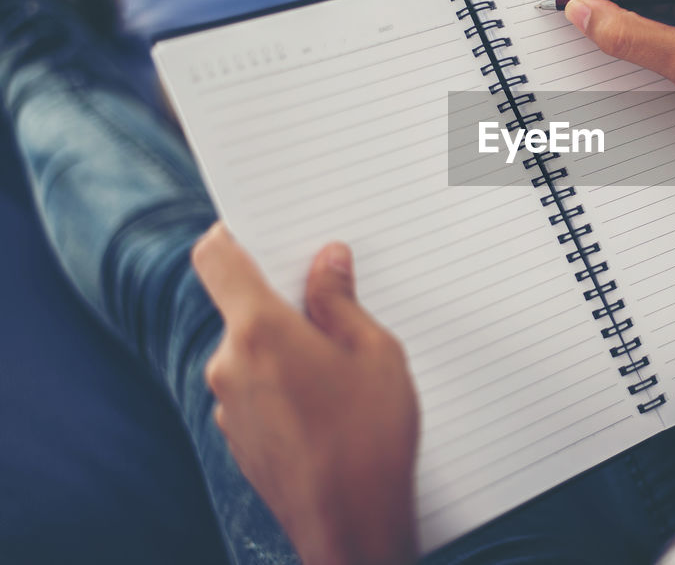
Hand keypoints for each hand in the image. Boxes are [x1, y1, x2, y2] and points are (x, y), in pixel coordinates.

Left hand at [193, 223, 418, 564]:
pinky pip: (257, 391)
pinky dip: (286, 384)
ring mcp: (228, 407)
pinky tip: (332, 403)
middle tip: (339, 302)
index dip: (235, 234)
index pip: (217, 258)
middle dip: (287, 300)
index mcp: (259, 331)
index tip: (263, 229)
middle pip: (243, 307)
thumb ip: (340, 300)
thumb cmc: (369, 438)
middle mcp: (229, 365)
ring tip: (346, 365)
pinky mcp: (240, 440)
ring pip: (253, 353)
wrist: (351, 528)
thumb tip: (326, 262)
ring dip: (289, 347)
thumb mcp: (374, 352)